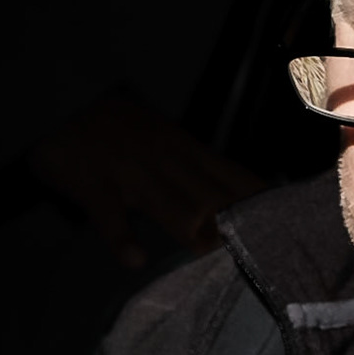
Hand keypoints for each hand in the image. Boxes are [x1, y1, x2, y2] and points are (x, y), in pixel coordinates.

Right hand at [28, 94, 263, 268]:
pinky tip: (136, 259)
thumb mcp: (168, 139)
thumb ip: (200, 168)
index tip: (288, 227)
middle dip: (236, 224)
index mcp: (188, 151)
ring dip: (195, 229)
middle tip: (262, 256)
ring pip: (172, 204)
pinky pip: (110, 214)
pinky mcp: (94, 184)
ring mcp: (132, 173)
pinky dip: (122, 237)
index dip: (260, 203)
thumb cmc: (121, 128)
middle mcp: (168, 163)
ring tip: (213, 256)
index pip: (235, 178)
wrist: (65, 95)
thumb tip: (239, 195)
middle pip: (213, 196)